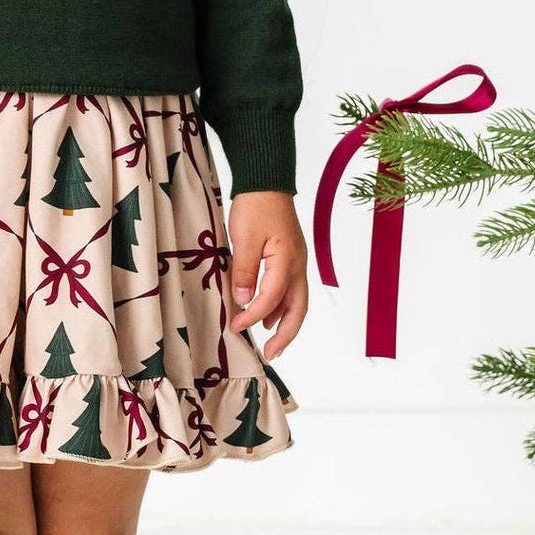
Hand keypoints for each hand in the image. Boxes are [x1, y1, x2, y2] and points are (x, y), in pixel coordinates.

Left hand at [226, 190, 308, 359]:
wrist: (267, 181)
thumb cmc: (256, 205)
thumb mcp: (245, 238)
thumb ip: (245, 270)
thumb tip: (244, 300)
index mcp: (288, 261)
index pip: (272, 299)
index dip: (253, 316)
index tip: (235, 326)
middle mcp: (298, 265)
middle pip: (298, 309)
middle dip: (286, 335)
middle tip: (271, 353)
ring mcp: (296, 262)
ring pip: (297, 301)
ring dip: (284, 322)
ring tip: (270, 340)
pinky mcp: (290, 258)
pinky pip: (290, 289)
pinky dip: (281, 306)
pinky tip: (269, 313)